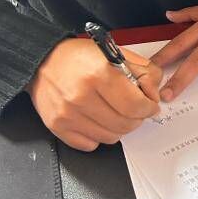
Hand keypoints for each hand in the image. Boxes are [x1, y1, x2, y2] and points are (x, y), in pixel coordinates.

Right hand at [27, 38, 161, 151]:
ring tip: (115, 112)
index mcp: (99, 74)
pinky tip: (98, 119)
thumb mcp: (119, 54)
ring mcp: (67, 114)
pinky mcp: (57, 126)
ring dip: (119, 127)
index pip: (136, 106)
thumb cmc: (81, 57)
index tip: (150, 104)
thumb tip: (154, 96)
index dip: (149, 107)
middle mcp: (81, 96)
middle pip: (126, 124)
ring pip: (111, 137)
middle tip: (134, 108)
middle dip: (137, 118)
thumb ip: (146, 73)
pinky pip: (90, 144)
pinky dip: (99, 135)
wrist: (43, 61)